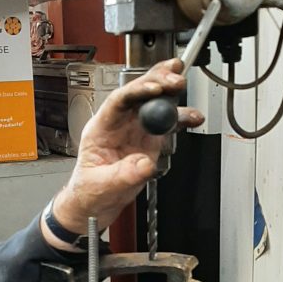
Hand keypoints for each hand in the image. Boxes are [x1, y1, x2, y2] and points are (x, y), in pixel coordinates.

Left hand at [46, 59, 203, 239]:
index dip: (137, 90)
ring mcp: (136, 131)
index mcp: (102, 128)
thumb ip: (123, 175)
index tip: (154, 88)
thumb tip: (145, 164)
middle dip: (157, 80)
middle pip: (138, 93)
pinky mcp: (150, 142)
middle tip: (175, 76)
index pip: (119, 101)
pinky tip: (193, 117)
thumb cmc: (89, 192)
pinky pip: (167, 125)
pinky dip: (181, 119)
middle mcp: (120, 124)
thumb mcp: (102, 185)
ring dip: (170, 94)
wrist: (96, 205)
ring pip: (154, 104)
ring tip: (183, 86)